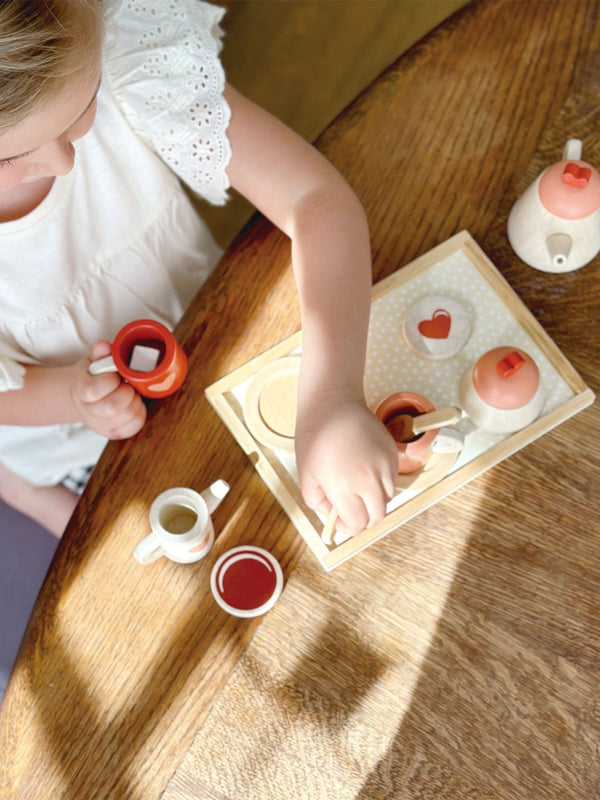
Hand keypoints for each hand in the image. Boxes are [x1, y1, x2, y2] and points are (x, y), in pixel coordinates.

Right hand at [70, 340, 146, 438]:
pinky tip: (134, 404)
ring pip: (126, 418)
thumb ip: (101, 354)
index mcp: (80, 390)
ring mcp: (100, 424)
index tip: (115, 374)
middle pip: (110, 408)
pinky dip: (140, 414)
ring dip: (135, 402)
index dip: (110, 380)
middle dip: (126, 392)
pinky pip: (133, 427)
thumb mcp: (94, 361)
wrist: (87, 397)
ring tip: (131, 392)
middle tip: (127, 385)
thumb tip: (104, 346)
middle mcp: (87, 411)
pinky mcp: (113, 433)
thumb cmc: (94, 376)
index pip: (93, 390)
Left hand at [295, 388, 397, 535]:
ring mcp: (385, 465)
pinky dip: (380, 481)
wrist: (332, 403)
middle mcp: (369, 479)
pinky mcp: (392, 453)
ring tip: (355, 484)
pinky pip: (392, 478)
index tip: (338, 519)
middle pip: (377, 516)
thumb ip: (318, 502)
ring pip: (387, 497)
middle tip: (351, 511)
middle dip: (364, 519)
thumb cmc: (314, 437)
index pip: (357, 523)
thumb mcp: (306, 475)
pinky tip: (363, 467)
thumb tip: (333, 515)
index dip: (347, 526)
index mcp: (345, 486)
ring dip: (373, 499)